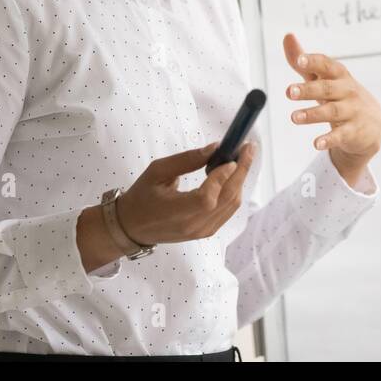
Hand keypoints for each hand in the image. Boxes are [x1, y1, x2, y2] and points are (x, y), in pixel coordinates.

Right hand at [114, 140, 256, 245]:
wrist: (132, 227)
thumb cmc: (141, 196)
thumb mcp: (157, 171)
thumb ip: (186, 160)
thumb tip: (215, 148)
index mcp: (176, 213)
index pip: (207, 198)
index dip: (222, 177)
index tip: (231, 156)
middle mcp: (193, 226)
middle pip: (227, 199)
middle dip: (242, 171)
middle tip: (248, 148)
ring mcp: (203, 231)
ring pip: (232, 204)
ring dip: (240, 180)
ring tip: (241, 157)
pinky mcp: (207, 232)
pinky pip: (227, 210)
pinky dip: (233, 190)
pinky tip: (231, 174)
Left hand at [283, 33, 380, 180]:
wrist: (372, 124)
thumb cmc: (340, 95)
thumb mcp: (323, 77)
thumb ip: (303, 60)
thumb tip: (287, 36)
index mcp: (339, 75)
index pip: (326, 65)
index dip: (313, 62)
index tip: (299, 61)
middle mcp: (347, 91)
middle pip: (327, 89)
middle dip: (308, 90)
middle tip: (288, 92)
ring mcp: (352, 111)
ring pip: (332, 112)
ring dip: (312, 114)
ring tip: (294, 117)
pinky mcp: (354, 132)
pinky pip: (340, 135)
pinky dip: (329, 139)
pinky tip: (316, 144)